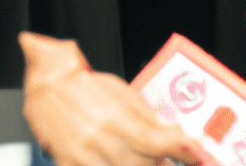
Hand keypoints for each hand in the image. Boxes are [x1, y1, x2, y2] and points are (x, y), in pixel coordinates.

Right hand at [20, 33, 200, 165]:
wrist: (48, 87)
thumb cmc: (85, 86)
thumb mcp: (121, 93)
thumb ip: (146, 117)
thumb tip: (170, 134)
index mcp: (116, 117)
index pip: (156, 141)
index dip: (182, 150)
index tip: (197, 153)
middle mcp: (101, 139)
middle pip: (143, 164)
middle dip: (163, 165)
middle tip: (176, 161)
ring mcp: (84, 157)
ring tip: (154, 161)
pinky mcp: (69, 165)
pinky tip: (122, 163)